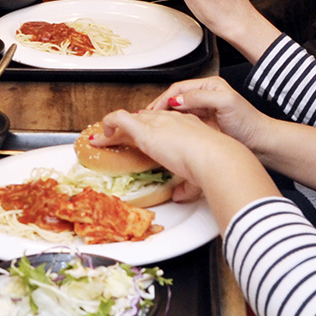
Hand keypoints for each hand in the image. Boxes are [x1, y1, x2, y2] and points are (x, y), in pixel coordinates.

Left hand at [94, 108, 277, 224]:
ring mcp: (156, 122)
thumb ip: (186, 186)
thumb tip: (179, 196)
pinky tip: (101, 136)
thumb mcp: (197, 175)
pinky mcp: (144, 129)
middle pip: (143, 119)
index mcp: (186, 126)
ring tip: (102, 139)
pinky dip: (108, 124)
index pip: (162, 123)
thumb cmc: (212, 164)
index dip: (149, 130)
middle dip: (129, 128)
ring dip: (114, 130)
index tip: (141, 139)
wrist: (213, 157)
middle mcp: (170, 120)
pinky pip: (119, 119)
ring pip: (128, 119)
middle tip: (116, 138)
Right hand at [144, 76, 278, 155]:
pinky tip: (166, 132)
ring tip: (152, 124)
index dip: (164, 98)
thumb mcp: (225, 102)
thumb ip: (201, 97)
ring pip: (176, 111)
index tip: (153, 109)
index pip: (179, 88)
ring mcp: (203, 111)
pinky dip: (172, 126)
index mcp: (209, 86)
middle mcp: (204, 96)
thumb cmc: (247, 121)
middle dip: (159, 106)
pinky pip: (182, 122)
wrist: (259, 142)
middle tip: (146, 117)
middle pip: (175, 98)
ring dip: (164, 116)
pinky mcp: (203, 124)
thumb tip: (177, 99)